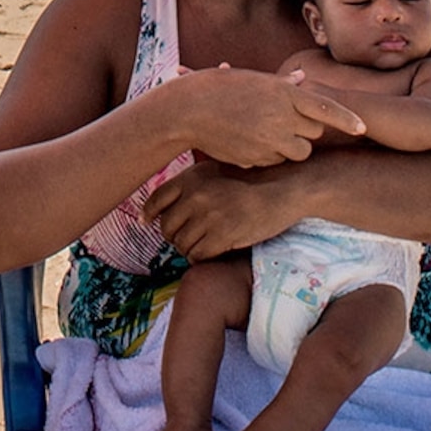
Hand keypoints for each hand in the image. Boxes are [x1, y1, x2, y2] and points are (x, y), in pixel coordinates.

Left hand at [141, 159, 309, 259]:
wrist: (282, 190)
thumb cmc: (250, 181)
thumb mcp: (216, 172)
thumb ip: (191, 183)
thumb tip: (163, 199)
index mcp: (191, 178)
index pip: (156, 199)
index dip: (150, 214)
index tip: (149, 222)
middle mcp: (196, 196)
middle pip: (167, 227)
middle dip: (174, 237)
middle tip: (186, 239)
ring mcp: (208, 216)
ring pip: (182, 245)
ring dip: (189, 250)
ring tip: (202, 246)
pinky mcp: (221, 235)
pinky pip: (198, 256)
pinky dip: (201, 258)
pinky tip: (211, 253)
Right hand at [173, 65, 364, 167]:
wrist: (187, 111)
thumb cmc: (218, 88)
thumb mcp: (253, 79)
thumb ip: (282, 84)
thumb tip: (304, 78)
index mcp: (283, 94)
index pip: (326, 109)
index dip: (347, 120)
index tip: (363, 128)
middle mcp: (281, 118)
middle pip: (313, 133)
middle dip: (305, 130)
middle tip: (284, 120)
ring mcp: (270, 141)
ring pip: (297, 151)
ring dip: (289, 146)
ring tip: (265, 131)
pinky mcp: (257, 159)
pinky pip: (274, 161)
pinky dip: (268, 155)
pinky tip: (249, 141)